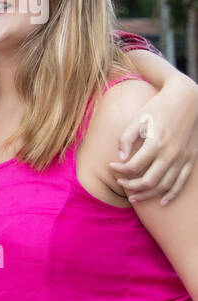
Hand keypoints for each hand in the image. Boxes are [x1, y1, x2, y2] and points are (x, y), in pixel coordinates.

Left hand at [110, 75, 197, 204]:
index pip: (133, 166)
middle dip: (131, 186)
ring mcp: (183, 158)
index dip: (119, 170)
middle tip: (120, 184)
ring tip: (134, 197)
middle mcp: (172, 153)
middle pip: (149, 181)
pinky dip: (172, 194)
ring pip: (165, 186)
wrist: (187, 99)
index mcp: (156, 143)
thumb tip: (121, 159)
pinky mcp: (191, 159)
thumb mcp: (138, 118)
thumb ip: (126, 138)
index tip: (111, 167)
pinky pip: (182, 182)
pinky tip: (162, 202)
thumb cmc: (158, 107)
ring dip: (148, 194)